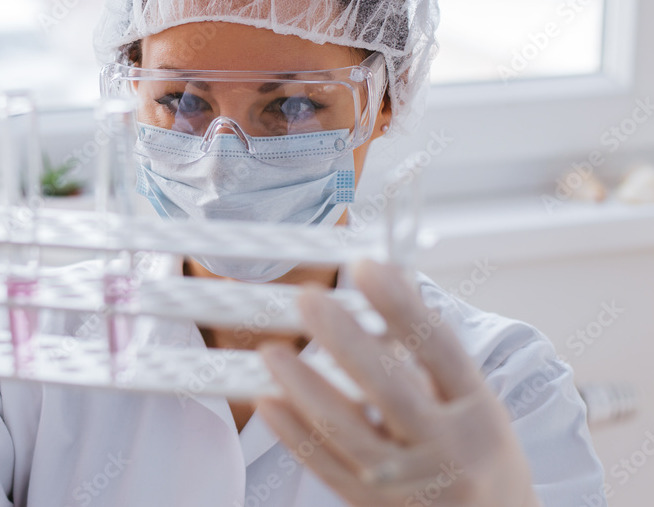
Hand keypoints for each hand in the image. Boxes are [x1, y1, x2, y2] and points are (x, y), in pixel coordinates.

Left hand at [257, 260, 540, 506]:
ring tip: (272, 351)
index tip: (366, 266)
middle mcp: (450, 449)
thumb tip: (390, 284)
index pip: (439, 349)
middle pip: (390, 390)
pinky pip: (328, 468)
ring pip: (348, 432)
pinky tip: (270, 401)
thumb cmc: (480, 453)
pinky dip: (295, 434)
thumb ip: (432, 354)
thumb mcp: (475, 402)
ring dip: (305, 388)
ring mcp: (411, 484)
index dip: (401, 305)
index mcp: (479, 412)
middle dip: (345, 341)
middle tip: (308, 300)